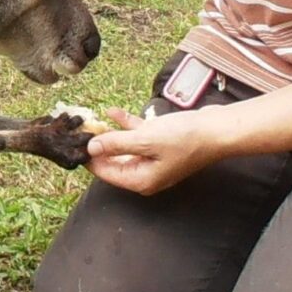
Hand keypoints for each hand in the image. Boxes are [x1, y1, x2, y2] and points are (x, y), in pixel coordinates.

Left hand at [86, 108, 227, 195]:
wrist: (217, 130)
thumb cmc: (184, 139)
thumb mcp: (145, 141)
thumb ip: (115, 144)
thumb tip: (90, 149)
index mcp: (141, 180)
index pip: (106, 173)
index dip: (89, 158)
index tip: (73, 143)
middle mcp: (146, 172)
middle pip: (113, 161)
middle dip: (97, 145)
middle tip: (79, 129)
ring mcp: (154, 158)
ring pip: (125, 146)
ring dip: (109, 133)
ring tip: (90, 120)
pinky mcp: (161, 143)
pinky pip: (137, 135)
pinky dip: (125, 124)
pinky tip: (111, 111)